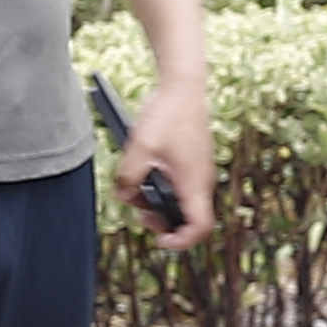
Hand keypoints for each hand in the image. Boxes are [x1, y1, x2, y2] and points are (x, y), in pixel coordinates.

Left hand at [115, 74, 218, 249]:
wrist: (184, 85)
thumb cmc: (167, 114)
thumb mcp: (139, 147)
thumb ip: (128, 177)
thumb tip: (124, 195)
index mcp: (193, 183)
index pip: (198, 228)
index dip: (180, 242)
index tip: (160, 239)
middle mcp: (201, 180)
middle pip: (190, 219)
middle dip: (163, 222)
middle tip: (141, 212)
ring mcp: (199, 170)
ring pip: (184, 201)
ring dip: (160, 202)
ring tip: (138, 189)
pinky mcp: (194, 160)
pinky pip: (182, 184)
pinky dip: (164, 186)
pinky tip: (146, 172)